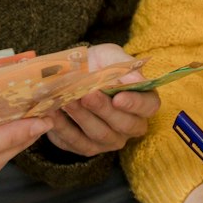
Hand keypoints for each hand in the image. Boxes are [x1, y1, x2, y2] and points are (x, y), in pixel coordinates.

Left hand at [39, 42, 161, 156]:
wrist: (70, 74)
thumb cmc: (96, 64)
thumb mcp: (109, 56)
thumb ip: (124, 66)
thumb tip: (138, 80)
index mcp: (143, 101)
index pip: (149, 106)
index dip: (135, 104)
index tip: (118, 98)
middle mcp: (131, 125)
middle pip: (124, 124)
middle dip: (104, 110)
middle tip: (86, 95)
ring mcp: (109, 140)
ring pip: (100, 134)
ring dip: (82, 117)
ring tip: (67, 100)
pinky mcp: (86, 147)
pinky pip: (76, 142)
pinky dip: (62, 127)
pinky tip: (53, 112)